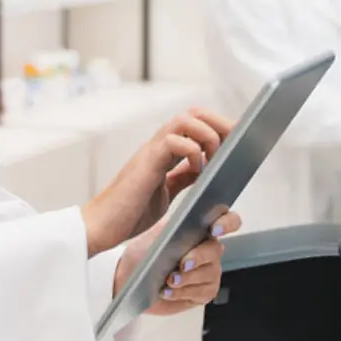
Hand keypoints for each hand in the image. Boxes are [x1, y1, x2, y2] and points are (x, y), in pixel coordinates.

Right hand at [80, 108, 232, 256]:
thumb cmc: (129, 212)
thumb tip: (206, 169)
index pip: (196, 124)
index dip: (219, 127)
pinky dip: (192, 151)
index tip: (239, 139)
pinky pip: (174, 141)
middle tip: (234, 143)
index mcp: (165, 151)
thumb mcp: (166, 193)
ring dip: (208, 134)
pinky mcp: (147, 162)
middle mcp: (159, 145)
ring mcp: (152, 151)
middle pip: (194, 114)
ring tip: (215, 157)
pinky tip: (198, 169)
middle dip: (219, 123)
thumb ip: (183, 178)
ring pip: (185, 120)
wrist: (102, 227)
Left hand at [112, 209, 243, 315]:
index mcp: (200, 228)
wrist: (129, 279)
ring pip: (209, 273)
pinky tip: (167, 291)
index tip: (213, 230)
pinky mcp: (203, 292)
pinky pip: (201, 292)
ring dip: (187, 278)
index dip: (226, 223)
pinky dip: (182, 292)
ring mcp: (208, 271)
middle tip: (182, 264)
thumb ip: (175, 223)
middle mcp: (208, 249)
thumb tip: (187, 214)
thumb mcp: (156, 233)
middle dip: (198, 257)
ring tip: (168, 280)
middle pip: (216, 250)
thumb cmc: (142, 253)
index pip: (227, 220)